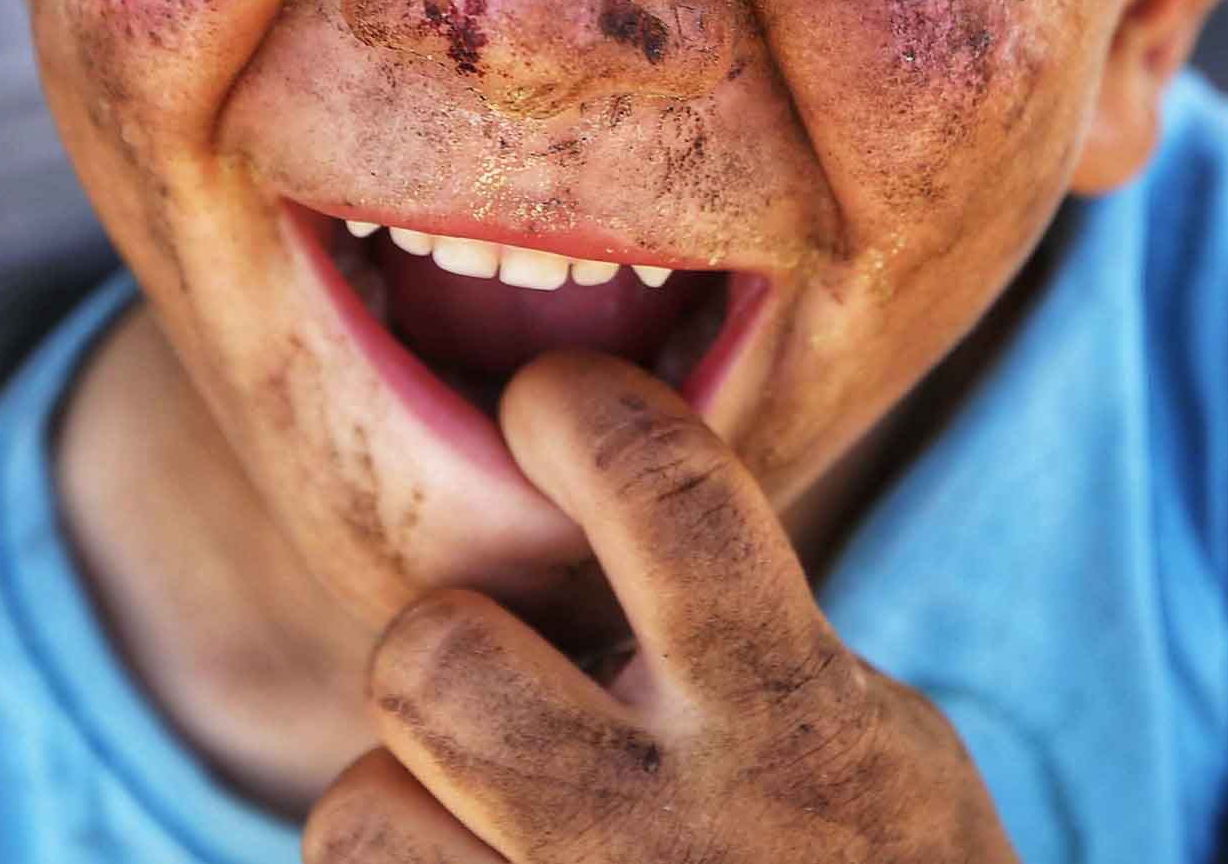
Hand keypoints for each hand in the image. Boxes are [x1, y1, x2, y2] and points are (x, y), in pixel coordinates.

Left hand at [303, 356, 1017, 863]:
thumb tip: (574, 489)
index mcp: (795, 725)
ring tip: (505, 848)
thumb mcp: (871, 745)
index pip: (667, 494)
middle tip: (513, 689)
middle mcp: (673, 841)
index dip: (585, 414)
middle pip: (432, 654)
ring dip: (409, 822)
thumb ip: (738, 635)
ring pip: (356, 813)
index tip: (553, 407)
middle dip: (452, 653)